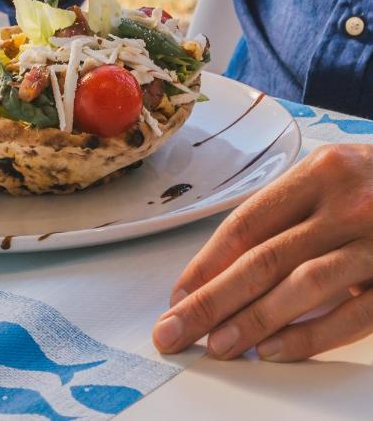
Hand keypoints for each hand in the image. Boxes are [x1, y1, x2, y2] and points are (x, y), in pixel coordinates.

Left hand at [152, 144, 372, 361]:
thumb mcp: (335, 177)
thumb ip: (290, 211)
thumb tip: (224, 265)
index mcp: (319, 173)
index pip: (248, 222)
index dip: (207, 262)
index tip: (177, 294)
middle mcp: (345, 204)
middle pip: (264, 258)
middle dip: (211, 299)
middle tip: (173, 331)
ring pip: (302, 287)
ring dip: (253, 321)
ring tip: (216, 346)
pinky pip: (353, 315)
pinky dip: (310, 336)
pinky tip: (274, 352)